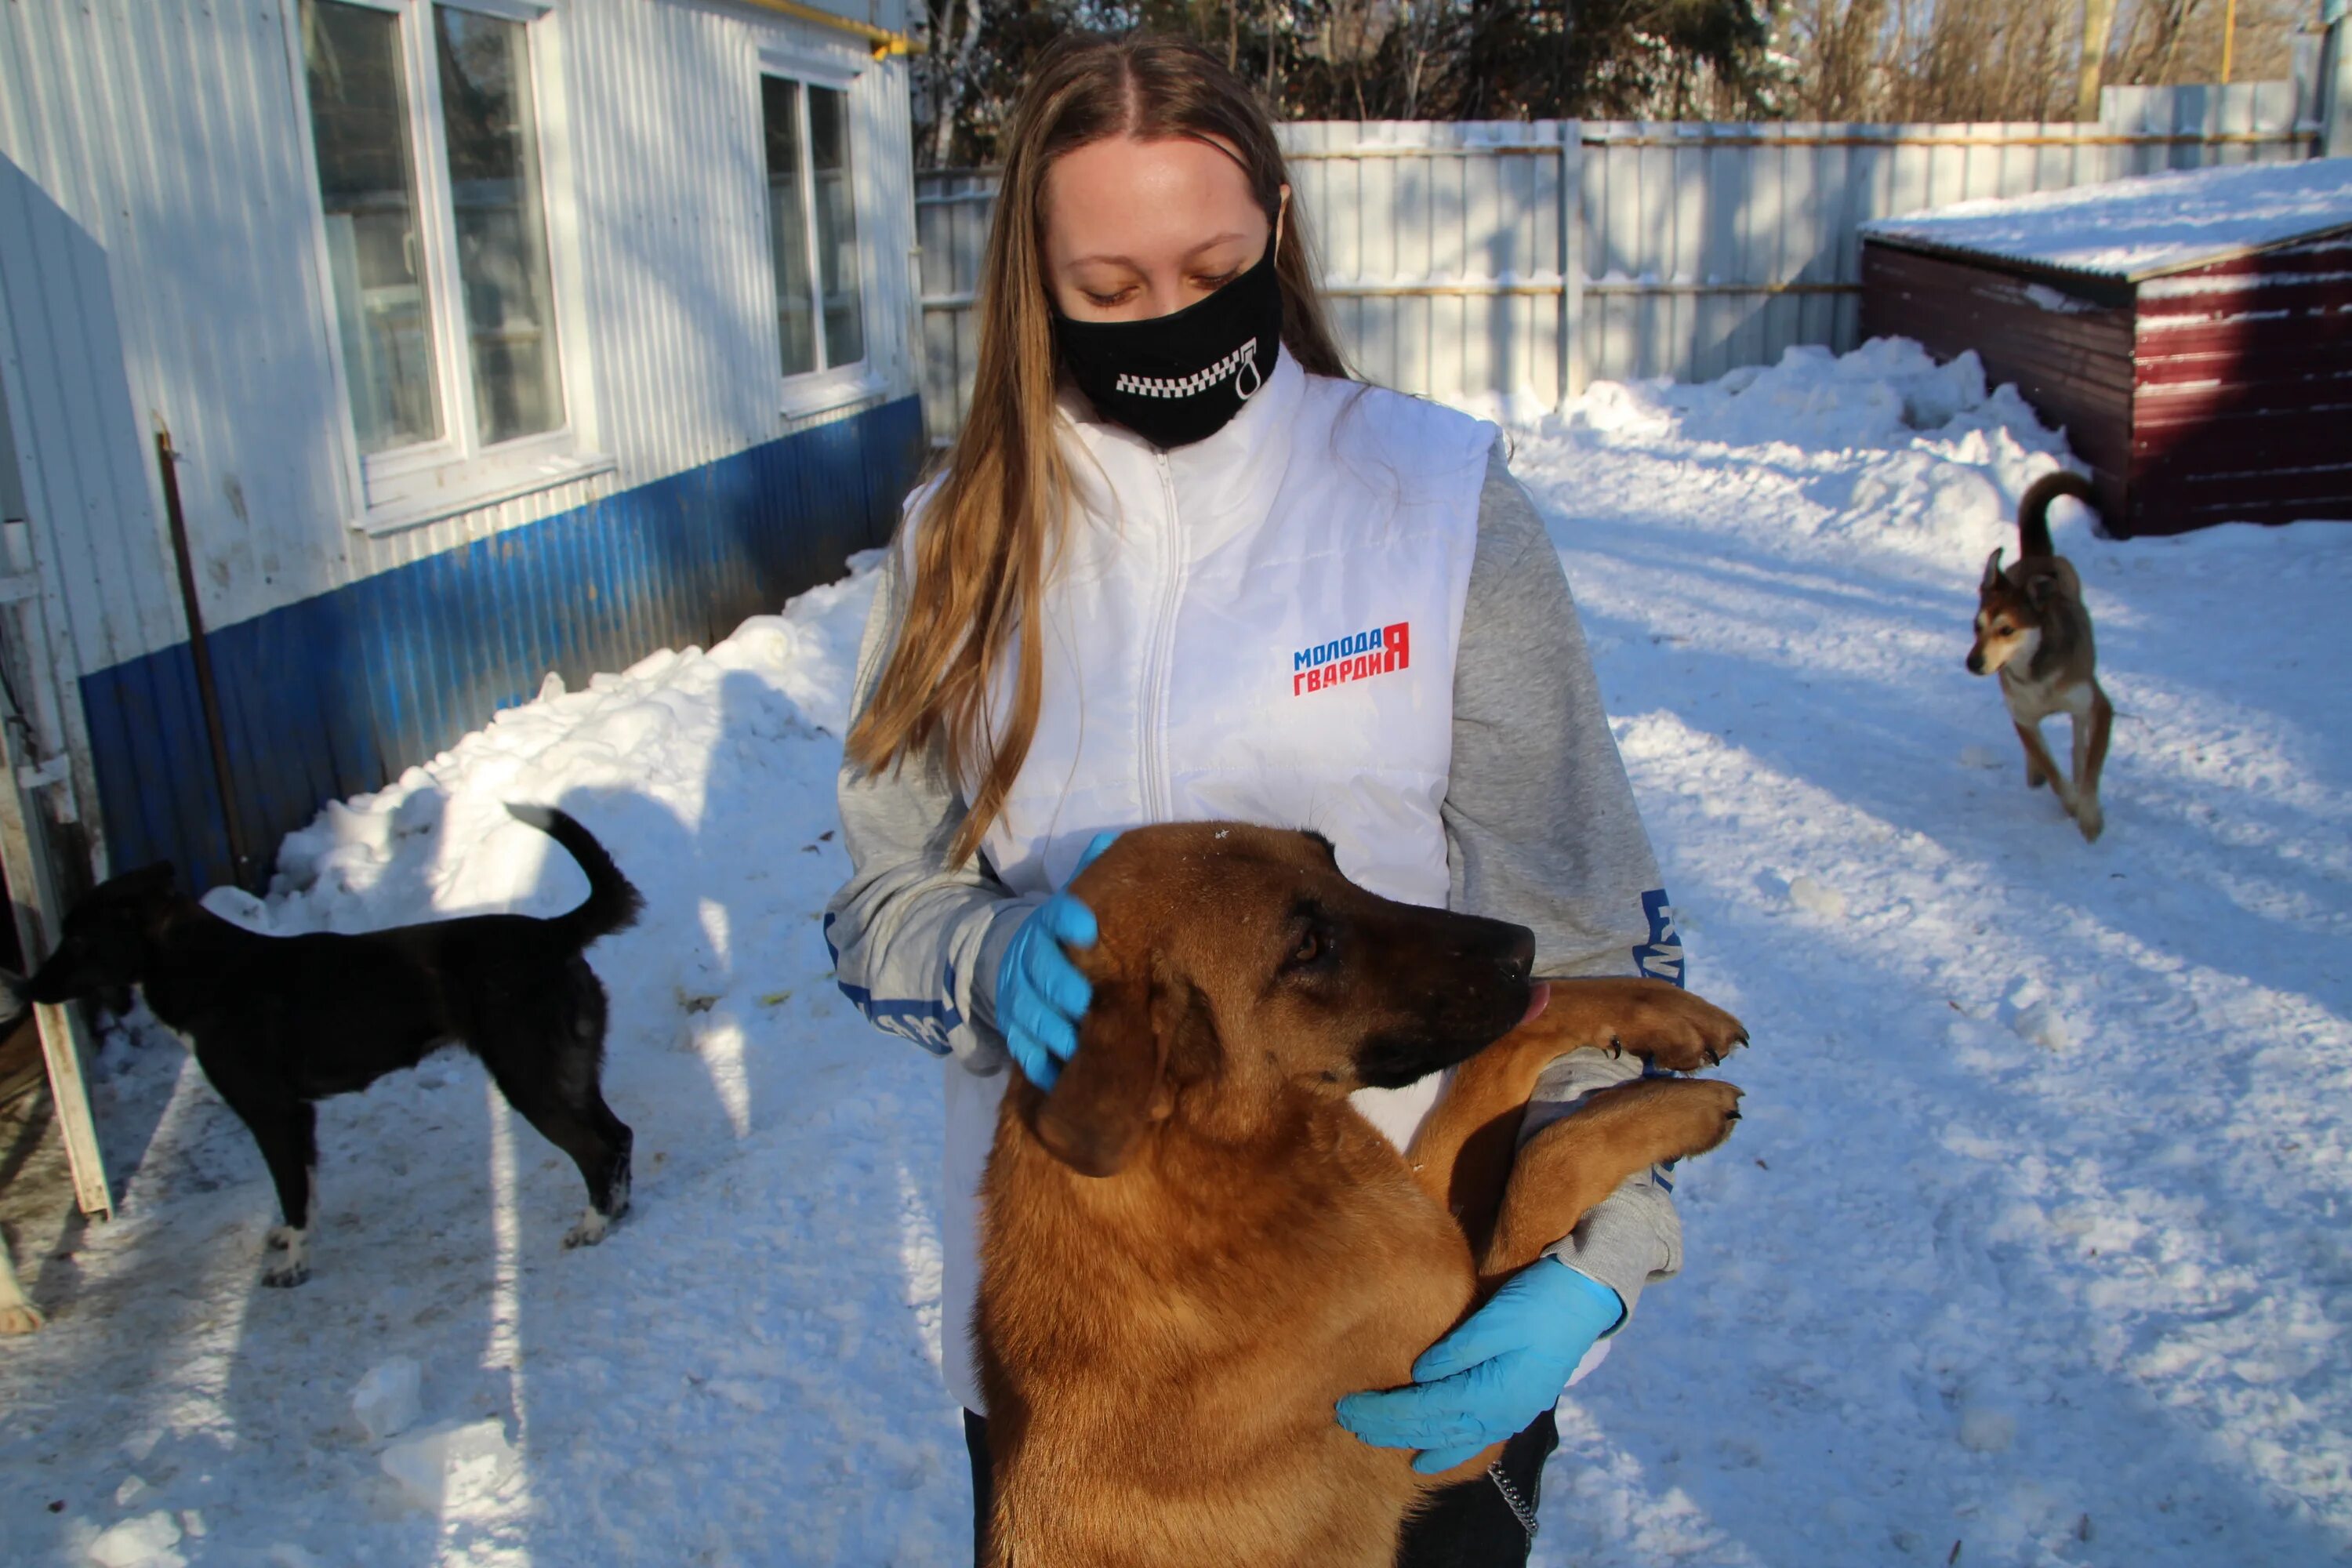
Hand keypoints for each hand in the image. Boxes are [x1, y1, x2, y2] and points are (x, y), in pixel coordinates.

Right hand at [994, 833, 1117, 1090]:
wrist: (1022, 961)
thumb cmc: (1068, 936)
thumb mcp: (1078, 902)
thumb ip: (1094, 876)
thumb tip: (1107, 839)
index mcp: (1048, 925)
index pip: (1055, 916)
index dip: (1068, 920)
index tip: (1086, 927)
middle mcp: (1028, 958)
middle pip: (1039, 972)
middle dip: (1059, 987)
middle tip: (1084, 1002)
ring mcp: (1018, 995)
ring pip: (1028, 1013)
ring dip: (1049, 1029)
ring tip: (1074, 1044)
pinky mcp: (1013, 1028)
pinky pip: (1021, 1048)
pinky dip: (1038, 1064)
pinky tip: (1058, 1076)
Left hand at [1335, 1258, 1622, 1473]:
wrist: (1589, 1298)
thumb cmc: (1542, 1301)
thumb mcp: (1498, 1317)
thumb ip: (1458, 1348)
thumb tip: (1418, 1373)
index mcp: (1490, 1392)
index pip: (1422, 1410)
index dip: (1383, 1412)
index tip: (1346, 1406)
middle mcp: (1498, 1413)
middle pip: (1431, 1428)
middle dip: (1388, 1428)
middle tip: (1347, 1423)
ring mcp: (1509, 1413)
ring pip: (1451, 1438)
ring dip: (1413, 1441)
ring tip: (1377, 1443)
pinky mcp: (1514, 1403)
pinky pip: (1473, 1438)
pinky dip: (1447, 1450)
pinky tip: (1429, 1457)